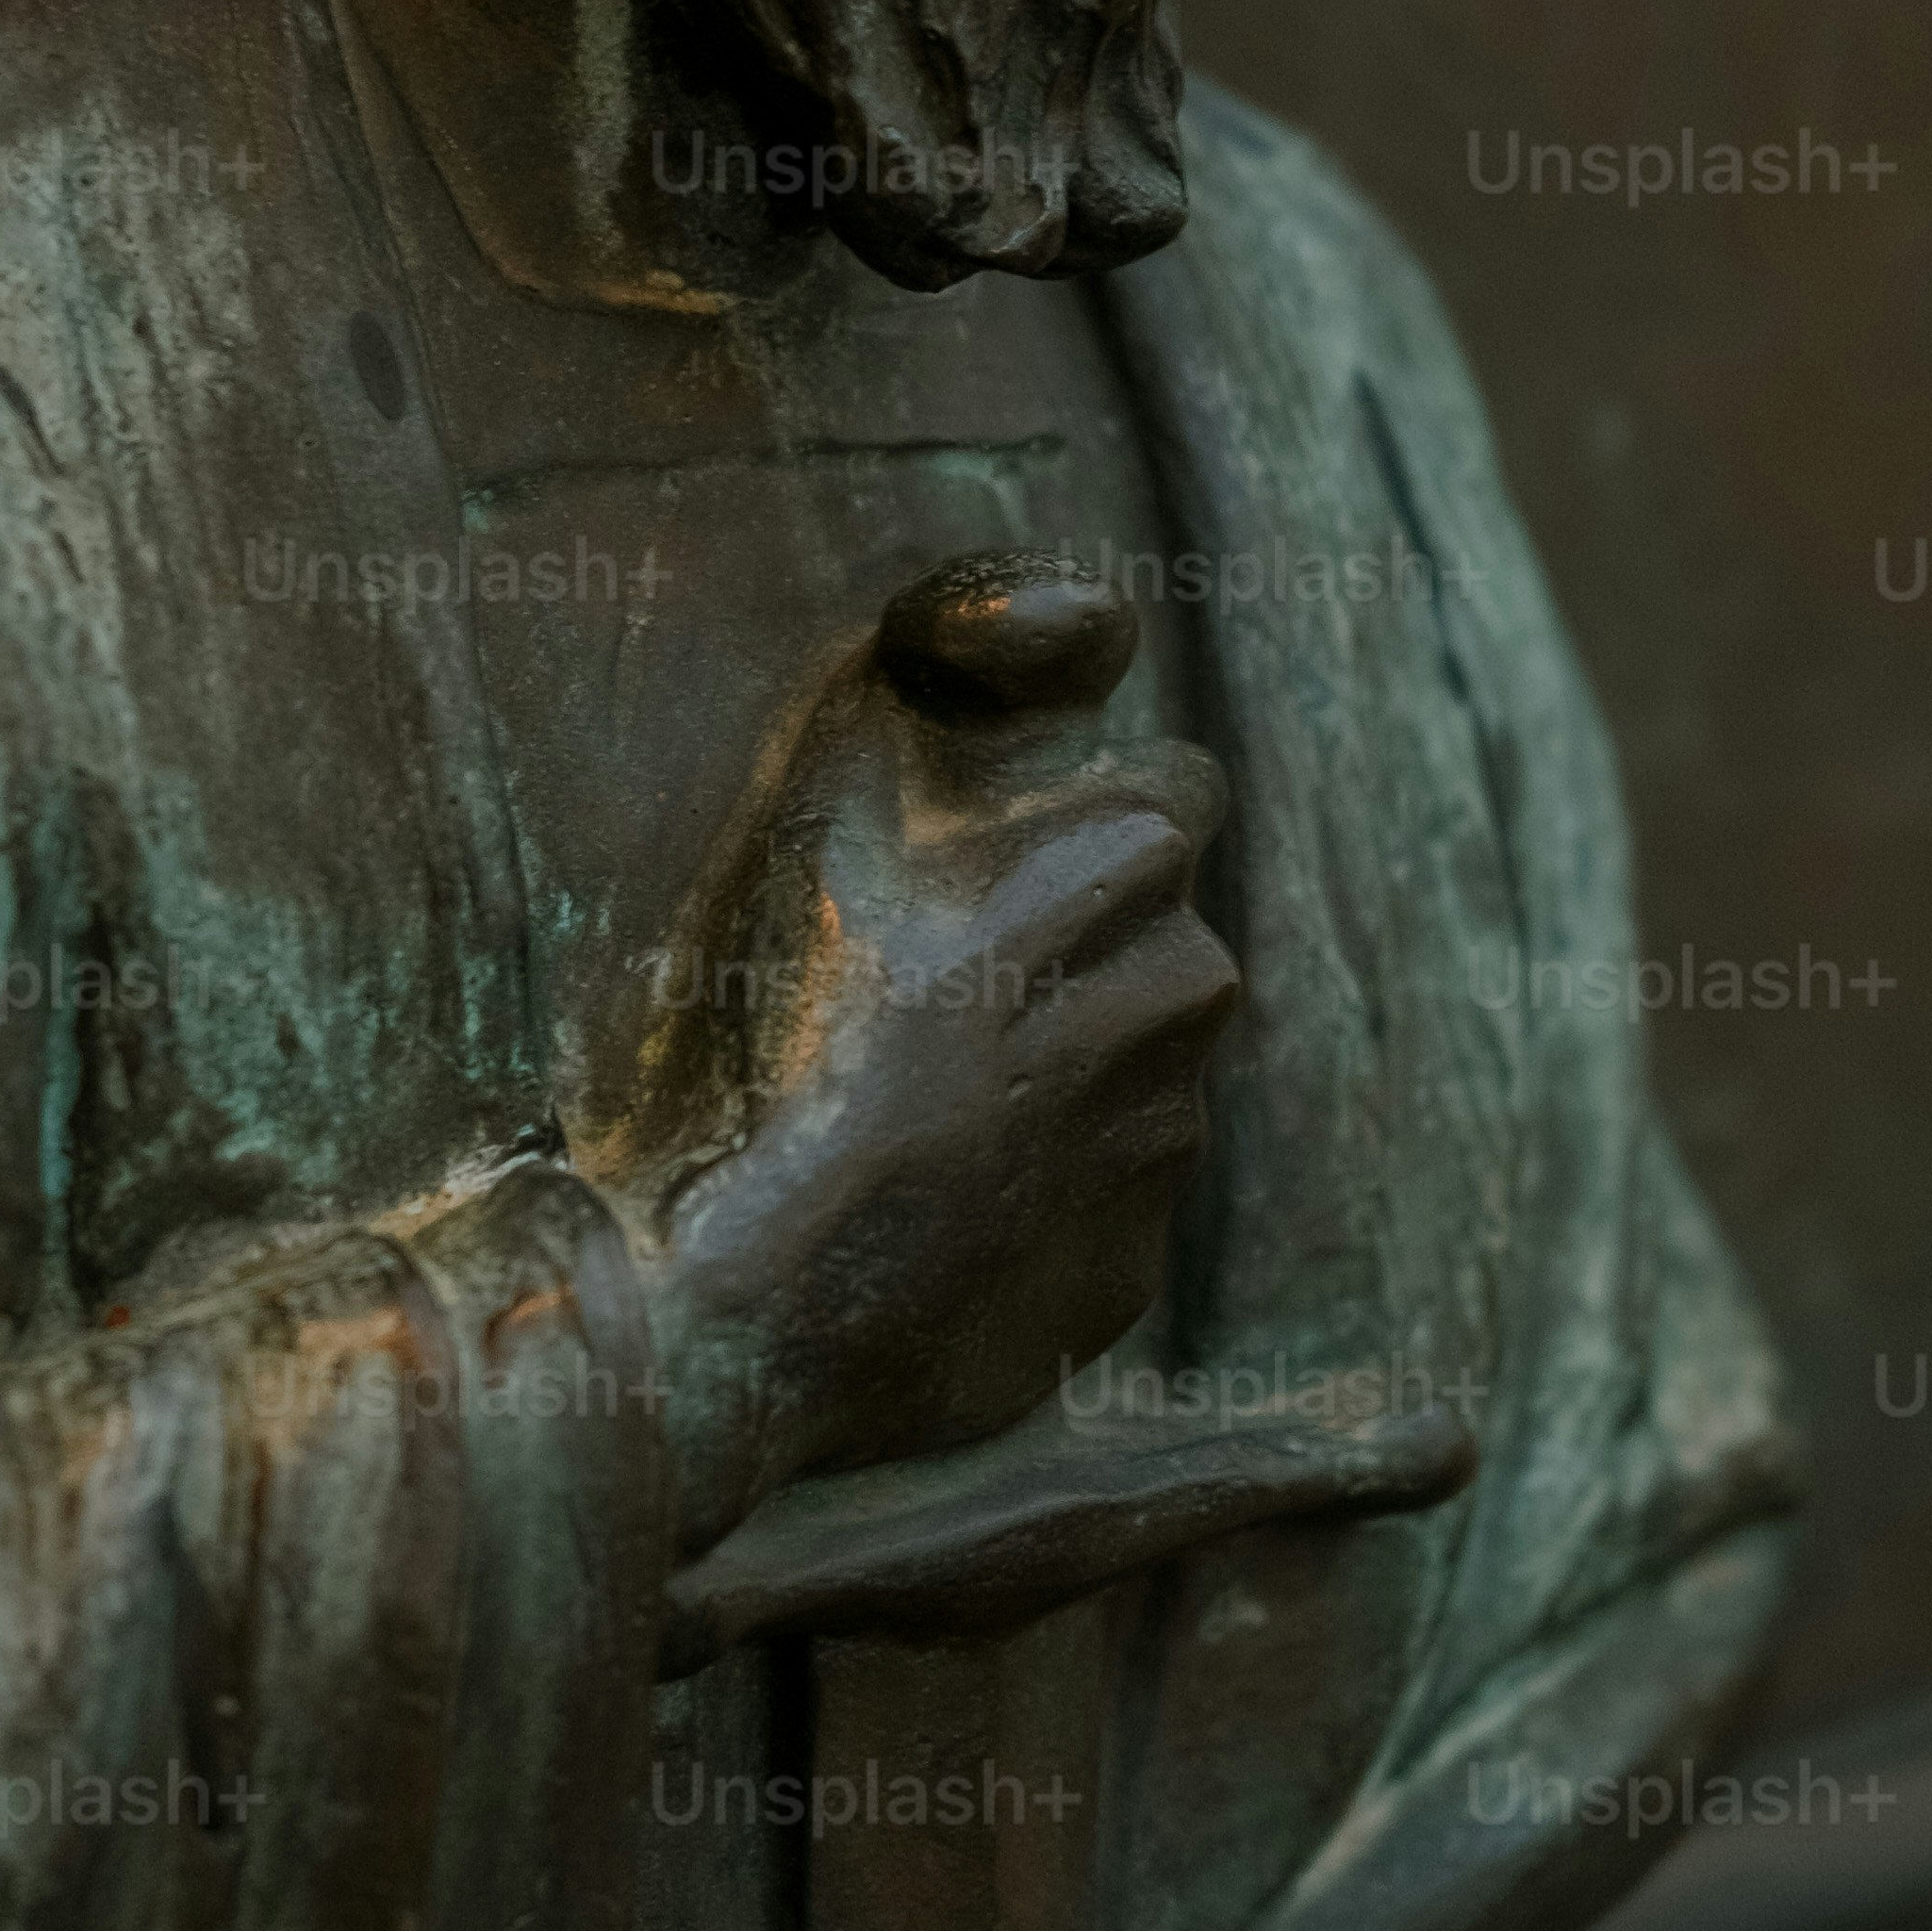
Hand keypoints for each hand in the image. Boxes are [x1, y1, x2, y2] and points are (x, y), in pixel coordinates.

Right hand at [583, 554, 1239, 1554]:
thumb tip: (1080, 611)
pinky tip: (931, 1215)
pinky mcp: (1131, 1274)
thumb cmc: (764, 1038)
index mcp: (1123, 873)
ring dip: (1059, 1078)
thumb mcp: (825, 794)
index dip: (1075, 833)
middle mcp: (1179, 997)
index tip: (992, 879)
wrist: (752, 1319)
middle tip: (932, 1006)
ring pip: (1140, 1073)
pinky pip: (1103, 1204)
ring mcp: (1163, 1147)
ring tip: (919, 1117)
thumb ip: (951, 658)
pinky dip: (1038, 1204)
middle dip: (1072, 960)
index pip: (1173, 798)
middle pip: (1159, 944)